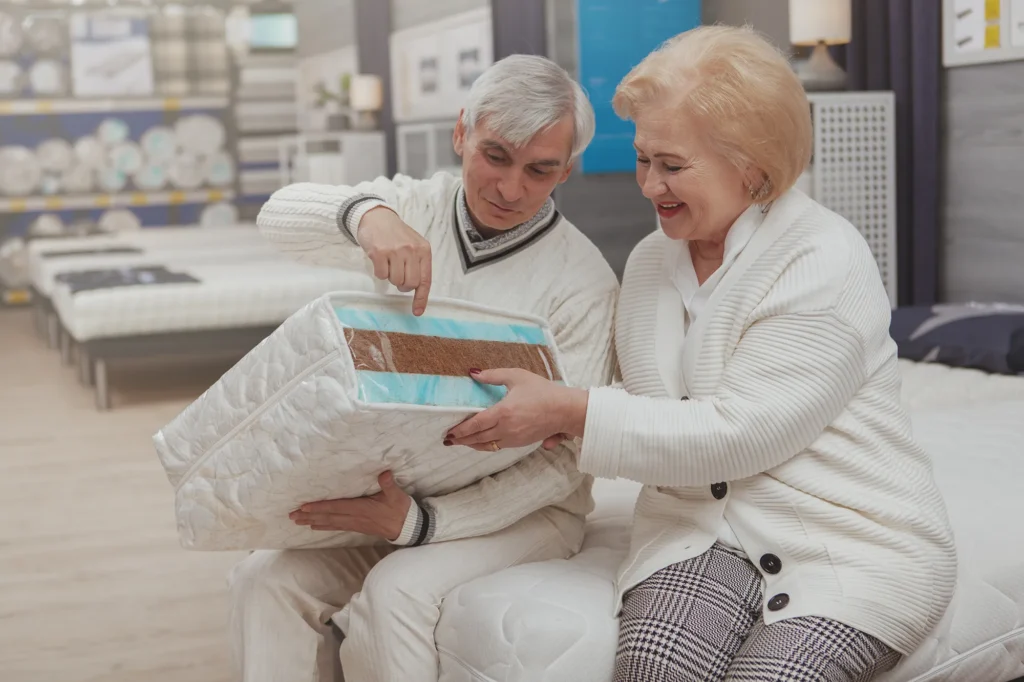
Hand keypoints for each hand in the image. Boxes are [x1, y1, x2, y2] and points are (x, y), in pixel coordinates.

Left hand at [289, 471, 411, 540]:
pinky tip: (315, 526)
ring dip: (312, 522)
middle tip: (292, 516)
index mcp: (361, 509)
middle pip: (328, 517)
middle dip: (309, 516)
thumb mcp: (396, 495)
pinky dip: (323, 526)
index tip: (304, 507)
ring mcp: (354, 524)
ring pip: (329, 523)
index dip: (319, 507)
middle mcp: (354, 518)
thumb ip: (388, 485)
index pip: (336, 508)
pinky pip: (336, 526)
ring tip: (297, 521)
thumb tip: (384, 473)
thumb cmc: (400, 510)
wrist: (406, 528)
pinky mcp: (356, 527)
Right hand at [357, 207, 431, 315]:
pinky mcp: (379, 252)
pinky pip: (381, 275)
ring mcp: (395, 251)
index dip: (422, 298)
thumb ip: (418, 264)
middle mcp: (412, 250)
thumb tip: (418, 289)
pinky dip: (379, 271)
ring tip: (389, 262)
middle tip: (397, 275)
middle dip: (403, 285)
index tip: (417, 311)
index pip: (425, 279)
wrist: (376, 217)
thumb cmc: (396, 234)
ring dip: (390, 276)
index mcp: (424, 250)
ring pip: (395, 281)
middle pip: (410, 284)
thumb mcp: (414, 245)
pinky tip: (380, 259)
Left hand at [445, 369, 587, 451]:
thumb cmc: (542, 391)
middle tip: (448, 440)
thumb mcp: (517, 376)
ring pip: (487, 446)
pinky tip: (481, 443)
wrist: (565, 410)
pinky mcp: (521, 443)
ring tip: (461, 442)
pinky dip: (486, 446)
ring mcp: (514, 438)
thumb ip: (493, 375)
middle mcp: (506, 428)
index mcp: (503, 412)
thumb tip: (474, 373)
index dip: (460, 430)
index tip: (449, 432)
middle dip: (462, 440)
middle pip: (478, 438)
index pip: (475, 424)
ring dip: (472, 445)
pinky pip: (498, 447)